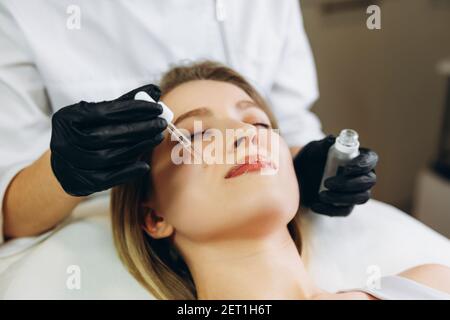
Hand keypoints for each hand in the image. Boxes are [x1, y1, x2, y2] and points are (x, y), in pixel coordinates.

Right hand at [50, 84, 166, 195]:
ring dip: (137, 147)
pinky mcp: (80, 184)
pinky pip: (108, 179)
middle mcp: (63, 142)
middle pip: (106, 136)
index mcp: (66, 118)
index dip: (133, 109)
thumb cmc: (87, 132)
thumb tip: (154, 91)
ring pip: (108, 157)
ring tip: (156, 138)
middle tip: (160, 124)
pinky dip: (128, 171)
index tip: (156, 108)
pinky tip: (145, 164)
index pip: (104, 111)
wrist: (66, 165)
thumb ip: (125, 103)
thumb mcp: (99, 115)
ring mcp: (69, 165)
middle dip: (138, 129)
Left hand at [293, 135, 377, 215]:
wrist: (295, 179)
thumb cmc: (308, 160)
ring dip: (342, 197)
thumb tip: (332, 139)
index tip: (347, 169)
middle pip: (369, 181)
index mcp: (357, 157)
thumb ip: (323, 145)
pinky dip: (330, 209)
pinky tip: (315, 205)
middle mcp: (361, 175)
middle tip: (328, 183)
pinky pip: (345, 211)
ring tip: (321, 194)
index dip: (364, 164)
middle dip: (349, 183)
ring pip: (361, 198)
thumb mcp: (313, 151)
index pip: (371, 159)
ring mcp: (355, 192)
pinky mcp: (345, 206)